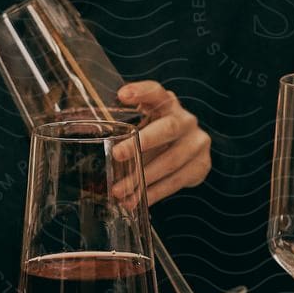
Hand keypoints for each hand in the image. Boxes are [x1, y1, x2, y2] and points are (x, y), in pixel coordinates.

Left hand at [114, 80, 210, 204]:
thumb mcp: (142, 124)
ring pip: (171, 161)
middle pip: (168, 129)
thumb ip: (125, 126)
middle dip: (141, 143)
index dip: (141, 92)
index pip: (156, 92)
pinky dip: (154, 193)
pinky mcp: (201, 165)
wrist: (188, 150)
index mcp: (167, 104)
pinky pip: (176, 181)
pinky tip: (137, 200)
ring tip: (120, 190)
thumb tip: (92, 140)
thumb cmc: (156, 135)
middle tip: (117, 154)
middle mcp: (186, 120)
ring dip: (143, 178)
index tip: (122, 96)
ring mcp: (197, 143)